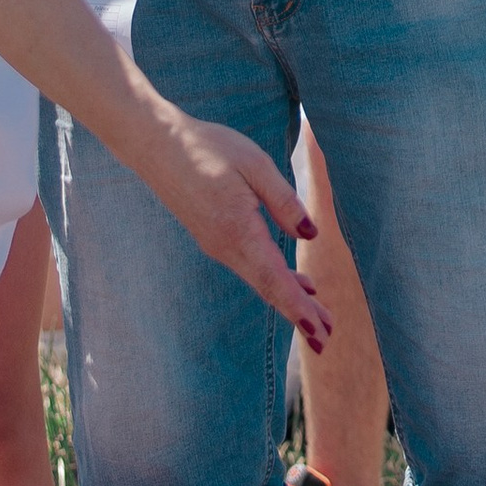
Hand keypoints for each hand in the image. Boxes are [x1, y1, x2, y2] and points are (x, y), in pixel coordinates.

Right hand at [146, 114, 335, 351]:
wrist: (158, 145)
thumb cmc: (208, 147)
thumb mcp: (254, 163)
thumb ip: (283, 200)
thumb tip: (309, 234)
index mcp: (238, 230)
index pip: (274, 279)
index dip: (298, 307)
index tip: (319, 331)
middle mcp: (226, 247)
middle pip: (269, 288)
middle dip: (299, 313)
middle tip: (326, 340)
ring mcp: (218, 245)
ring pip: (260, 279)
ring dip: (289, 299)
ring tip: (317, 319)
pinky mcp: (215, 236)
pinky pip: (250, 266)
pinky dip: (274, 281)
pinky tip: (292, 282)